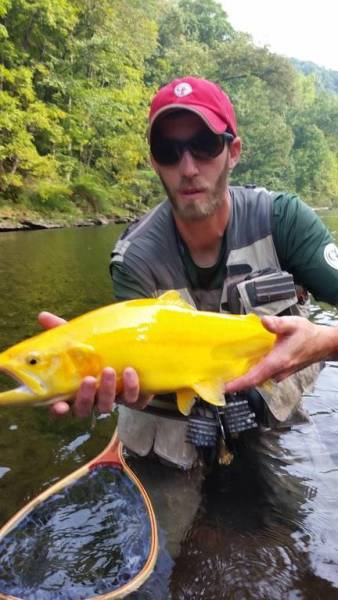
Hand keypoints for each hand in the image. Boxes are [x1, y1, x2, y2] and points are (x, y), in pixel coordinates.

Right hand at [38, 311, 152, 417]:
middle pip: (83, 409)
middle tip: (89, 379)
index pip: (61, 408)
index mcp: (74, 390)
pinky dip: (130, 387)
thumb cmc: (99, 350)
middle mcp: (91, 400)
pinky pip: (132, 400)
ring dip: (107, 390)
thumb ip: (62, 331)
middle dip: (85, 397)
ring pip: (105, 406)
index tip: (59, 407)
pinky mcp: (133, 398)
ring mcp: (112, 400)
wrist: (134, 352)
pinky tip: (129, 371)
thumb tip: (43, 316)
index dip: (58, 411)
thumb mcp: (81, 339)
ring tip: (109, 370)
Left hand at [224, 315, 337, 392]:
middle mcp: (278, 371)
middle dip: (237, 382)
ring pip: (259, 378)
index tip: (225, 388)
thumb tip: (264, 321)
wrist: (324, 344)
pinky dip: (253, 372)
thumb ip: (277, 323)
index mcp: (278, 361)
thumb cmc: (309, 335)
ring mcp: (280, 373)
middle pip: (253, 381)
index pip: (254, 377)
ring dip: (244, 377)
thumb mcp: (293, 324)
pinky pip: (264, 375)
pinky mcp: (281, 372)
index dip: (239, 384)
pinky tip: (245, 364)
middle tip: (220, 379)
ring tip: (228, 372)